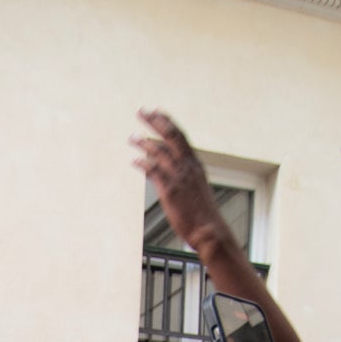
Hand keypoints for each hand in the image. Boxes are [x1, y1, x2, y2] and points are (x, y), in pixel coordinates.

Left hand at [131, 110, 229, 256]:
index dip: (167, 121)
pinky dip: (143, 163)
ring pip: (159, 151)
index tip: (155, 112)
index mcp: (195, 164)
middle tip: (141, 111)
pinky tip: (134, 160)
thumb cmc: (202, 213)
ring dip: (143, 142)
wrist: (208, 230)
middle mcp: (188, 166)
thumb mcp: (196, 189)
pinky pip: (153, 170)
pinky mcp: (170, 189)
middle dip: (154, 121)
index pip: (180, 136)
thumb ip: (185, 177)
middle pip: (170, 135)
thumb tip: (169, 172)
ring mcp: (179, 177)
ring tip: (132, 138)